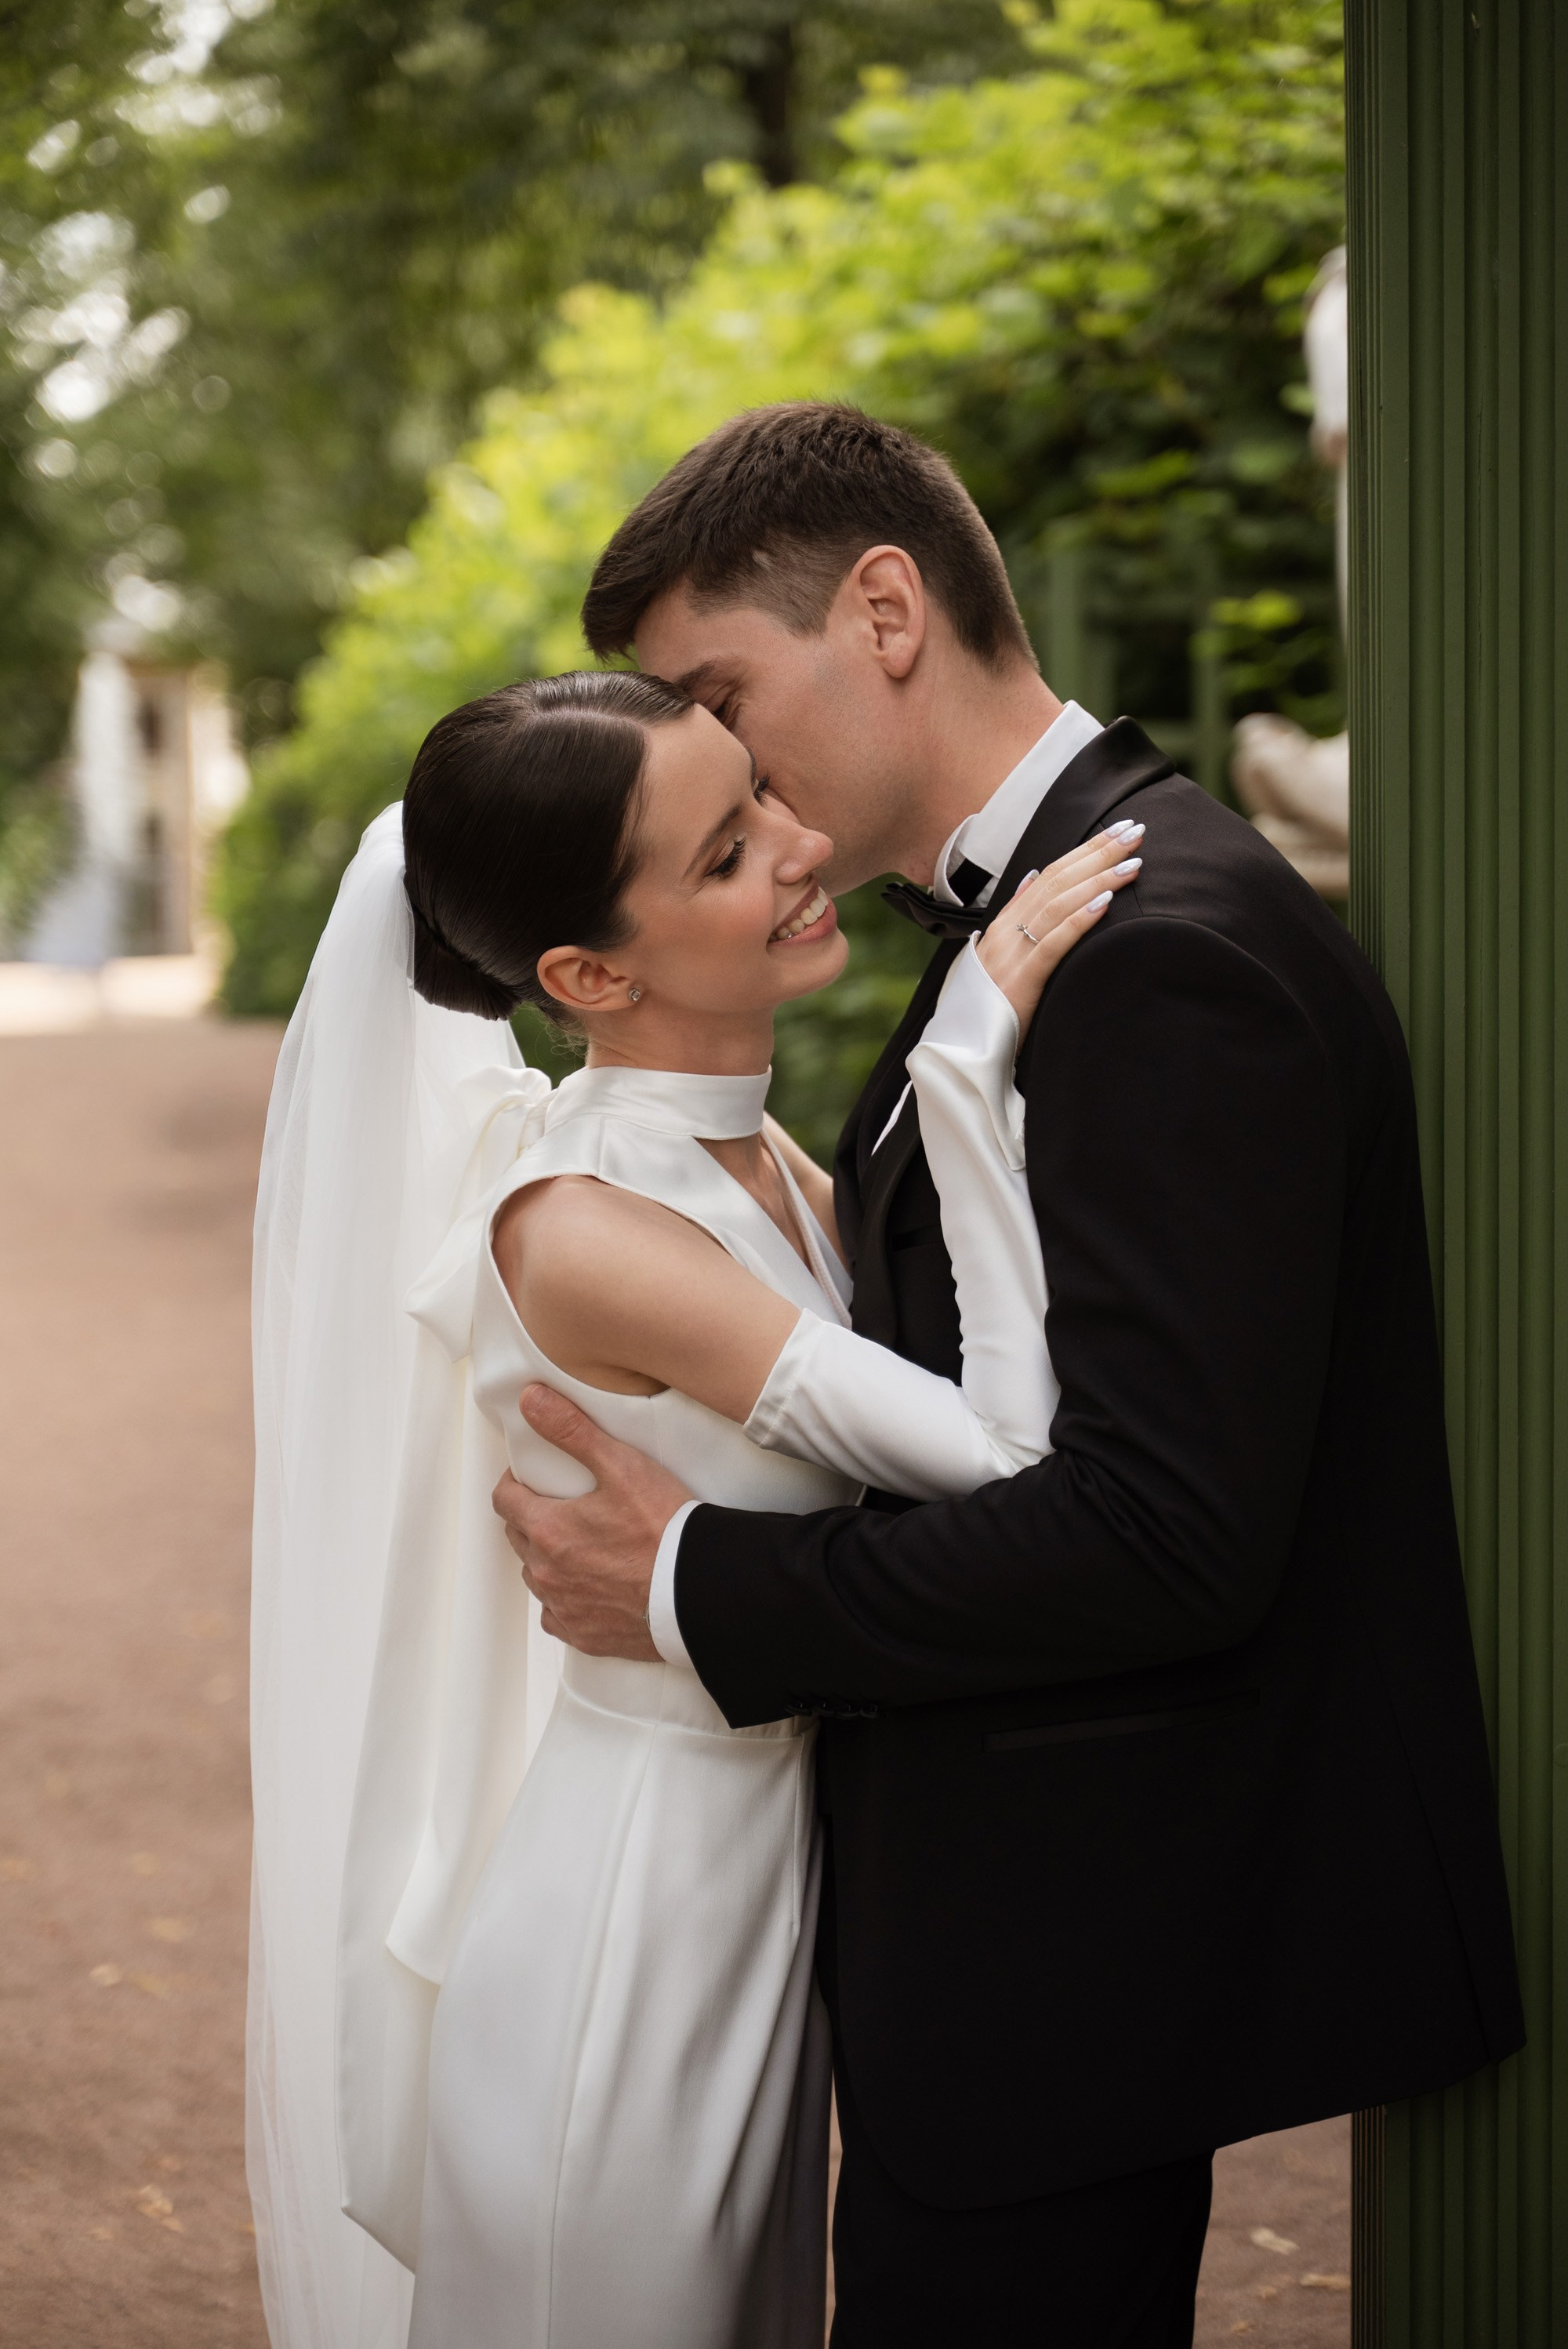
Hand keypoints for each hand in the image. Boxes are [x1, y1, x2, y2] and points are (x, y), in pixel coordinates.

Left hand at [491, 1384, 693, 1660]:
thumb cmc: (664, 1528)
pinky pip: (558, 1616)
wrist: (699, 1590)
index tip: (533, 1477)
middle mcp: (546, 1573)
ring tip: (582, 1544)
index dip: (515, 1483)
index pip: (504, 1500)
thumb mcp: (621, 1465)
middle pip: (519, 1537)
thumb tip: (531, 1400)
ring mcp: (564, 1607)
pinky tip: (590, 1587)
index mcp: (548, 1530)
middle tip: (563, 1505)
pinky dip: (566, 1600)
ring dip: (549, 1558)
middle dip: (532, 1517)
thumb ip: (572, 1430)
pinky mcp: (585, 1635)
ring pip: (538, 1576)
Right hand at [975, 822, 1143, 1029]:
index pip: (1049, 875)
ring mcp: (1011, 954)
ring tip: (1132, 861)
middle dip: (1099, 852)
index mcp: (1004, 924)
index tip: (1117, 832)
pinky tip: (1106, 902)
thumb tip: (1031, 879)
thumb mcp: (999, 957)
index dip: (1084, 850)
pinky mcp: (1021, 981)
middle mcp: (1006, 931)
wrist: (961, 1049)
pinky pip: (1054, 943)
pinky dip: (1080, 919)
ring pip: (1058, 904)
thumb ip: (1015, 919)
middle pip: (1057, 880)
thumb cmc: (988, 1008)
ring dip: (1099, 879)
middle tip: (1135, 831)